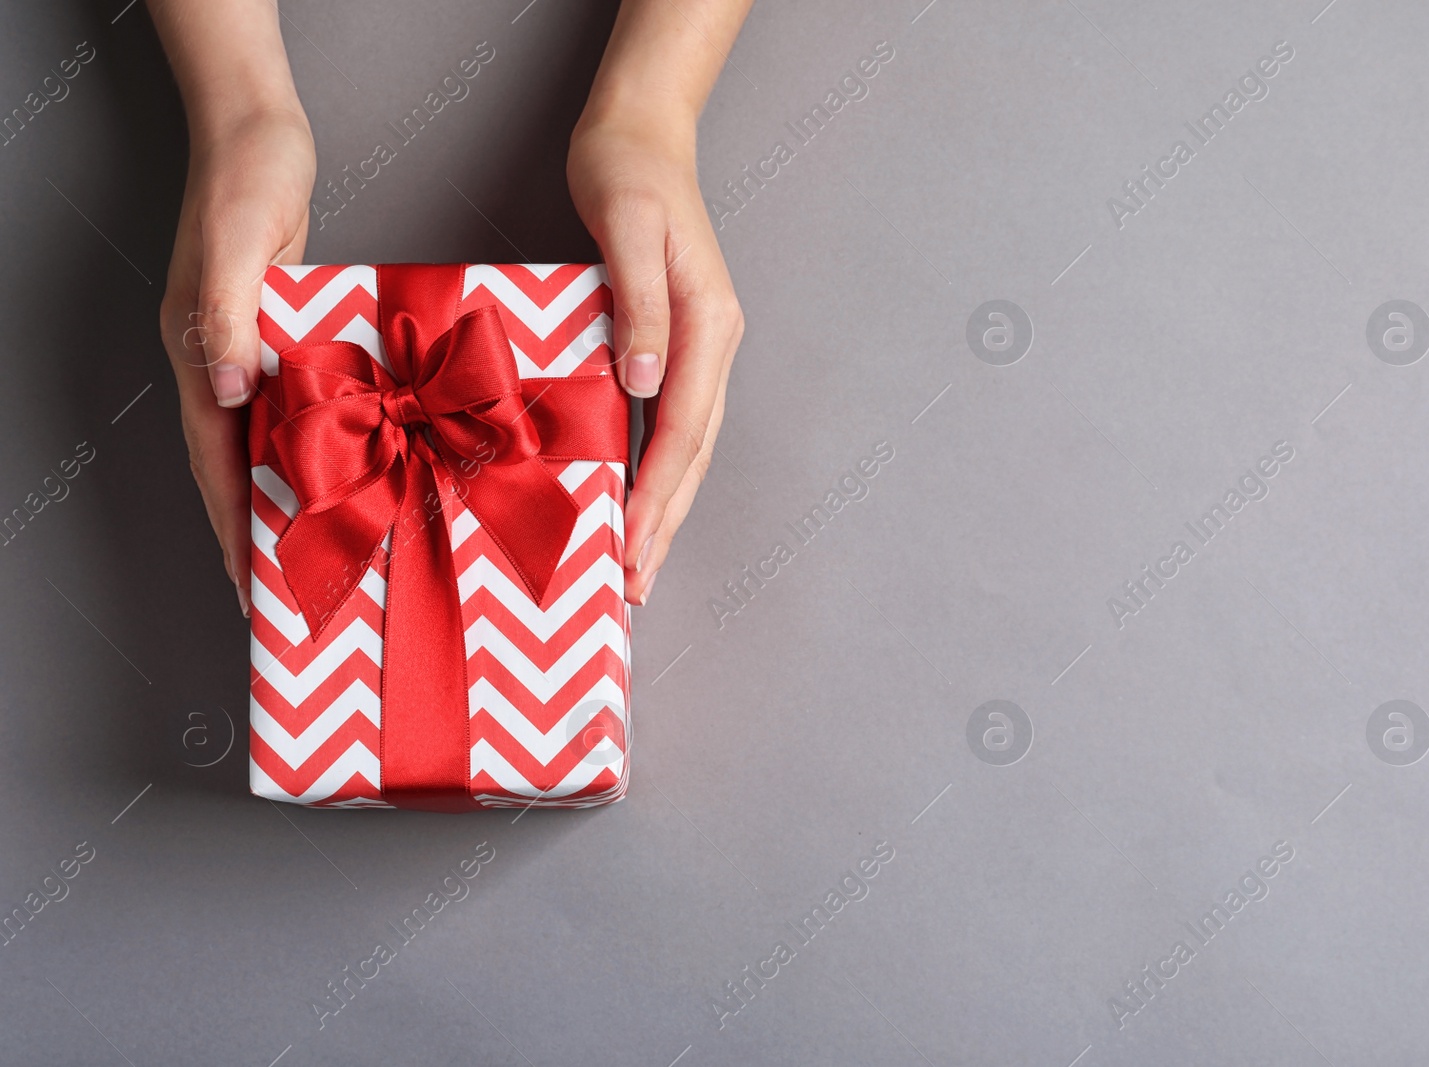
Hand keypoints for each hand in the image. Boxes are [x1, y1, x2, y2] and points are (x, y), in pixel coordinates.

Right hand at [157, 105, 314, 613]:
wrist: (258, 131)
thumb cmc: (248, 178)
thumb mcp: (241, 241)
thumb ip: (228, 314)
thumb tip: (227, 388)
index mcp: (200, 348)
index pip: (215, 458)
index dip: (234, 524)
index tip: (251, 583)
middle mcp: (218, 358)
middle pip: (234, 463)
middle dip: (258, 528)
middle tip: (289, 588)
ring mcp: (247, 347)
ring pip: (264, 439)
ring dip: (289, 492)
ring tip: (320, 546)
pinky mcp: (277, 331)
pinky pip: (294, 404)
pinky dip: (314, 442)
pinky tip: (349, 467)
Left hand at [568, 111, 743, 606]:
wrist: (640, 132)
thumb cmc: (627, 172)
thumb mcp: (629, 229)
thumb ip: (640, 305)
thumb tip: (643, 382)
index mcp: (709, 325)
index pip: (684, 429)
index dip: (658, 494)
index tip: (631, 545)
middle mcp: (713, 344)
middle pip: (693, 454)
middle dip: (666, 522)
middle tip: (635, 583)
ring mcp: (699, 347)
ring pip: (686, 447)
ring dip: (664, 507)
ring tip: (639, 562)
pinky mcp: (675, 342)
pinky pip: (668, 422)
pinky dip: (653, 468)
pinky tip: (633, 497)